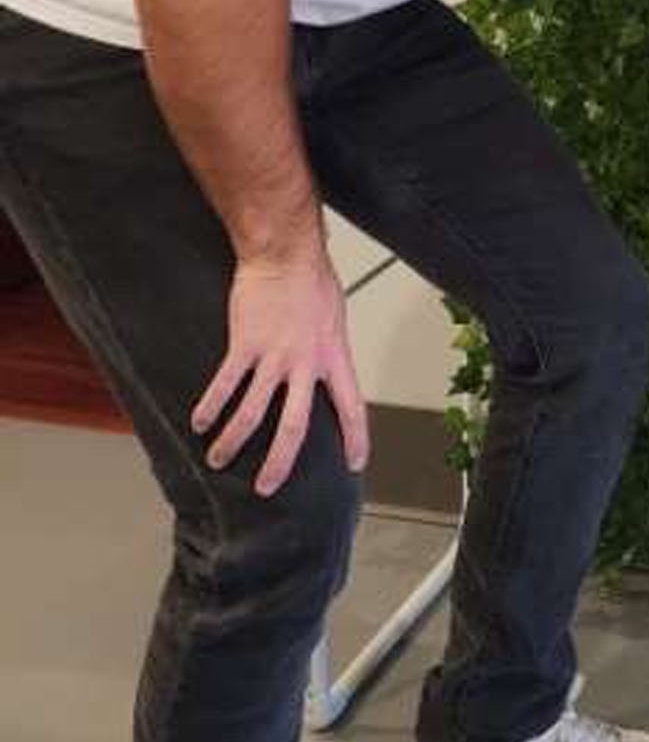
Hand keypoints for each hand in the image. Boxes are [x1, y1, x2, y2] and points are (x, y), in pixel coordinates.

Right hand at [191, 249, 368, 496]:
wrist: (285, 254)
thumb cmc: (312, 279)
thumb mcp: (335, 318)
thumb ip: (328, 349)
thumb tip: (323, 368)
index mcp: (334, 357)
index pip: (352, 407)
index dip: (356, 438)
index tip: (355, 463)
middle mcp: (305, 364)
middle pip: (294, 426)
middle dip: (279, 462)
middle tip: (267, 487)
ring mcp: (273, 357)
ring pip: (251, 413)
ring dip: (232, 441)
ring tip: (218, 459)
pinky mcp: (244, 345)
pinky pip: (225, 385)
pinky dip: (210, 407)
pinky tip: (199, 422)